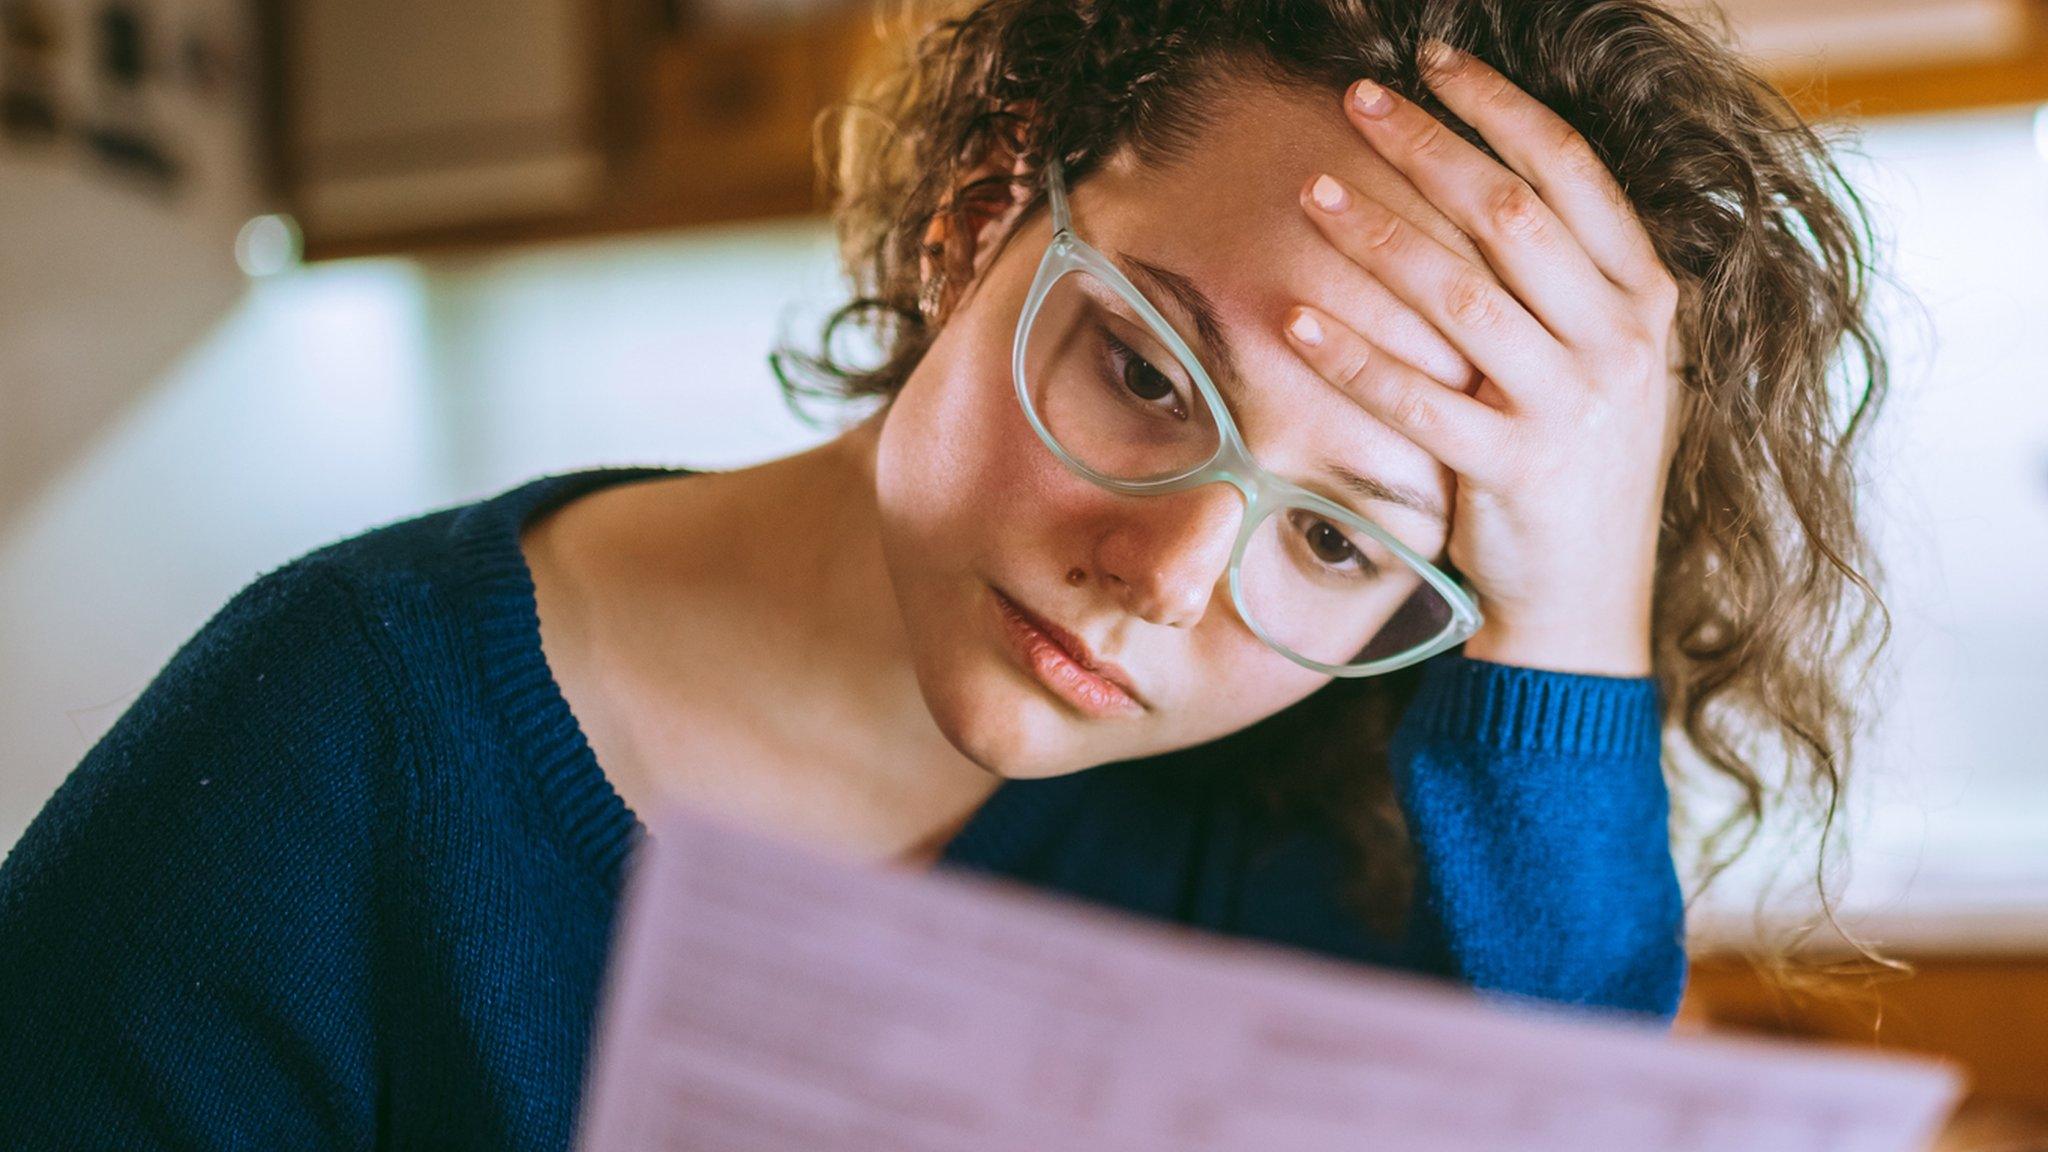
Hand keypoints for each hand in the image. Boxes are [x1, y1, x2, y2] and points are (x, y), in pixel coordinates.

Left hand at [1282, 41, 1682, 677]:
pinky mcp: (1514, 472)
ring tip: (1311, 192)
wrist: (1588, 604)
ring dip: (1377, 235)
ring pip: (1460, 295)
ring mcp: (1572, 408)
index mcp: (1647, 300)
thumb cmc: (1578, 471)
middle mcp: (1619, 343)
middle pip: (1510, 214)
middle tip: (1355, 102)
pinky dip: (1352, 357)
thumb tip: (1485, 182)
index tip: (1435, 63)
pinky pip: (1417, 399)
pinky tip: (1295, 319)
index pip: (1572, 173)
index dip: (1500, 109)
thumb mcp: (1605, 366)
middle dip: (1427, 147)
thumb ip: (1567, 284)